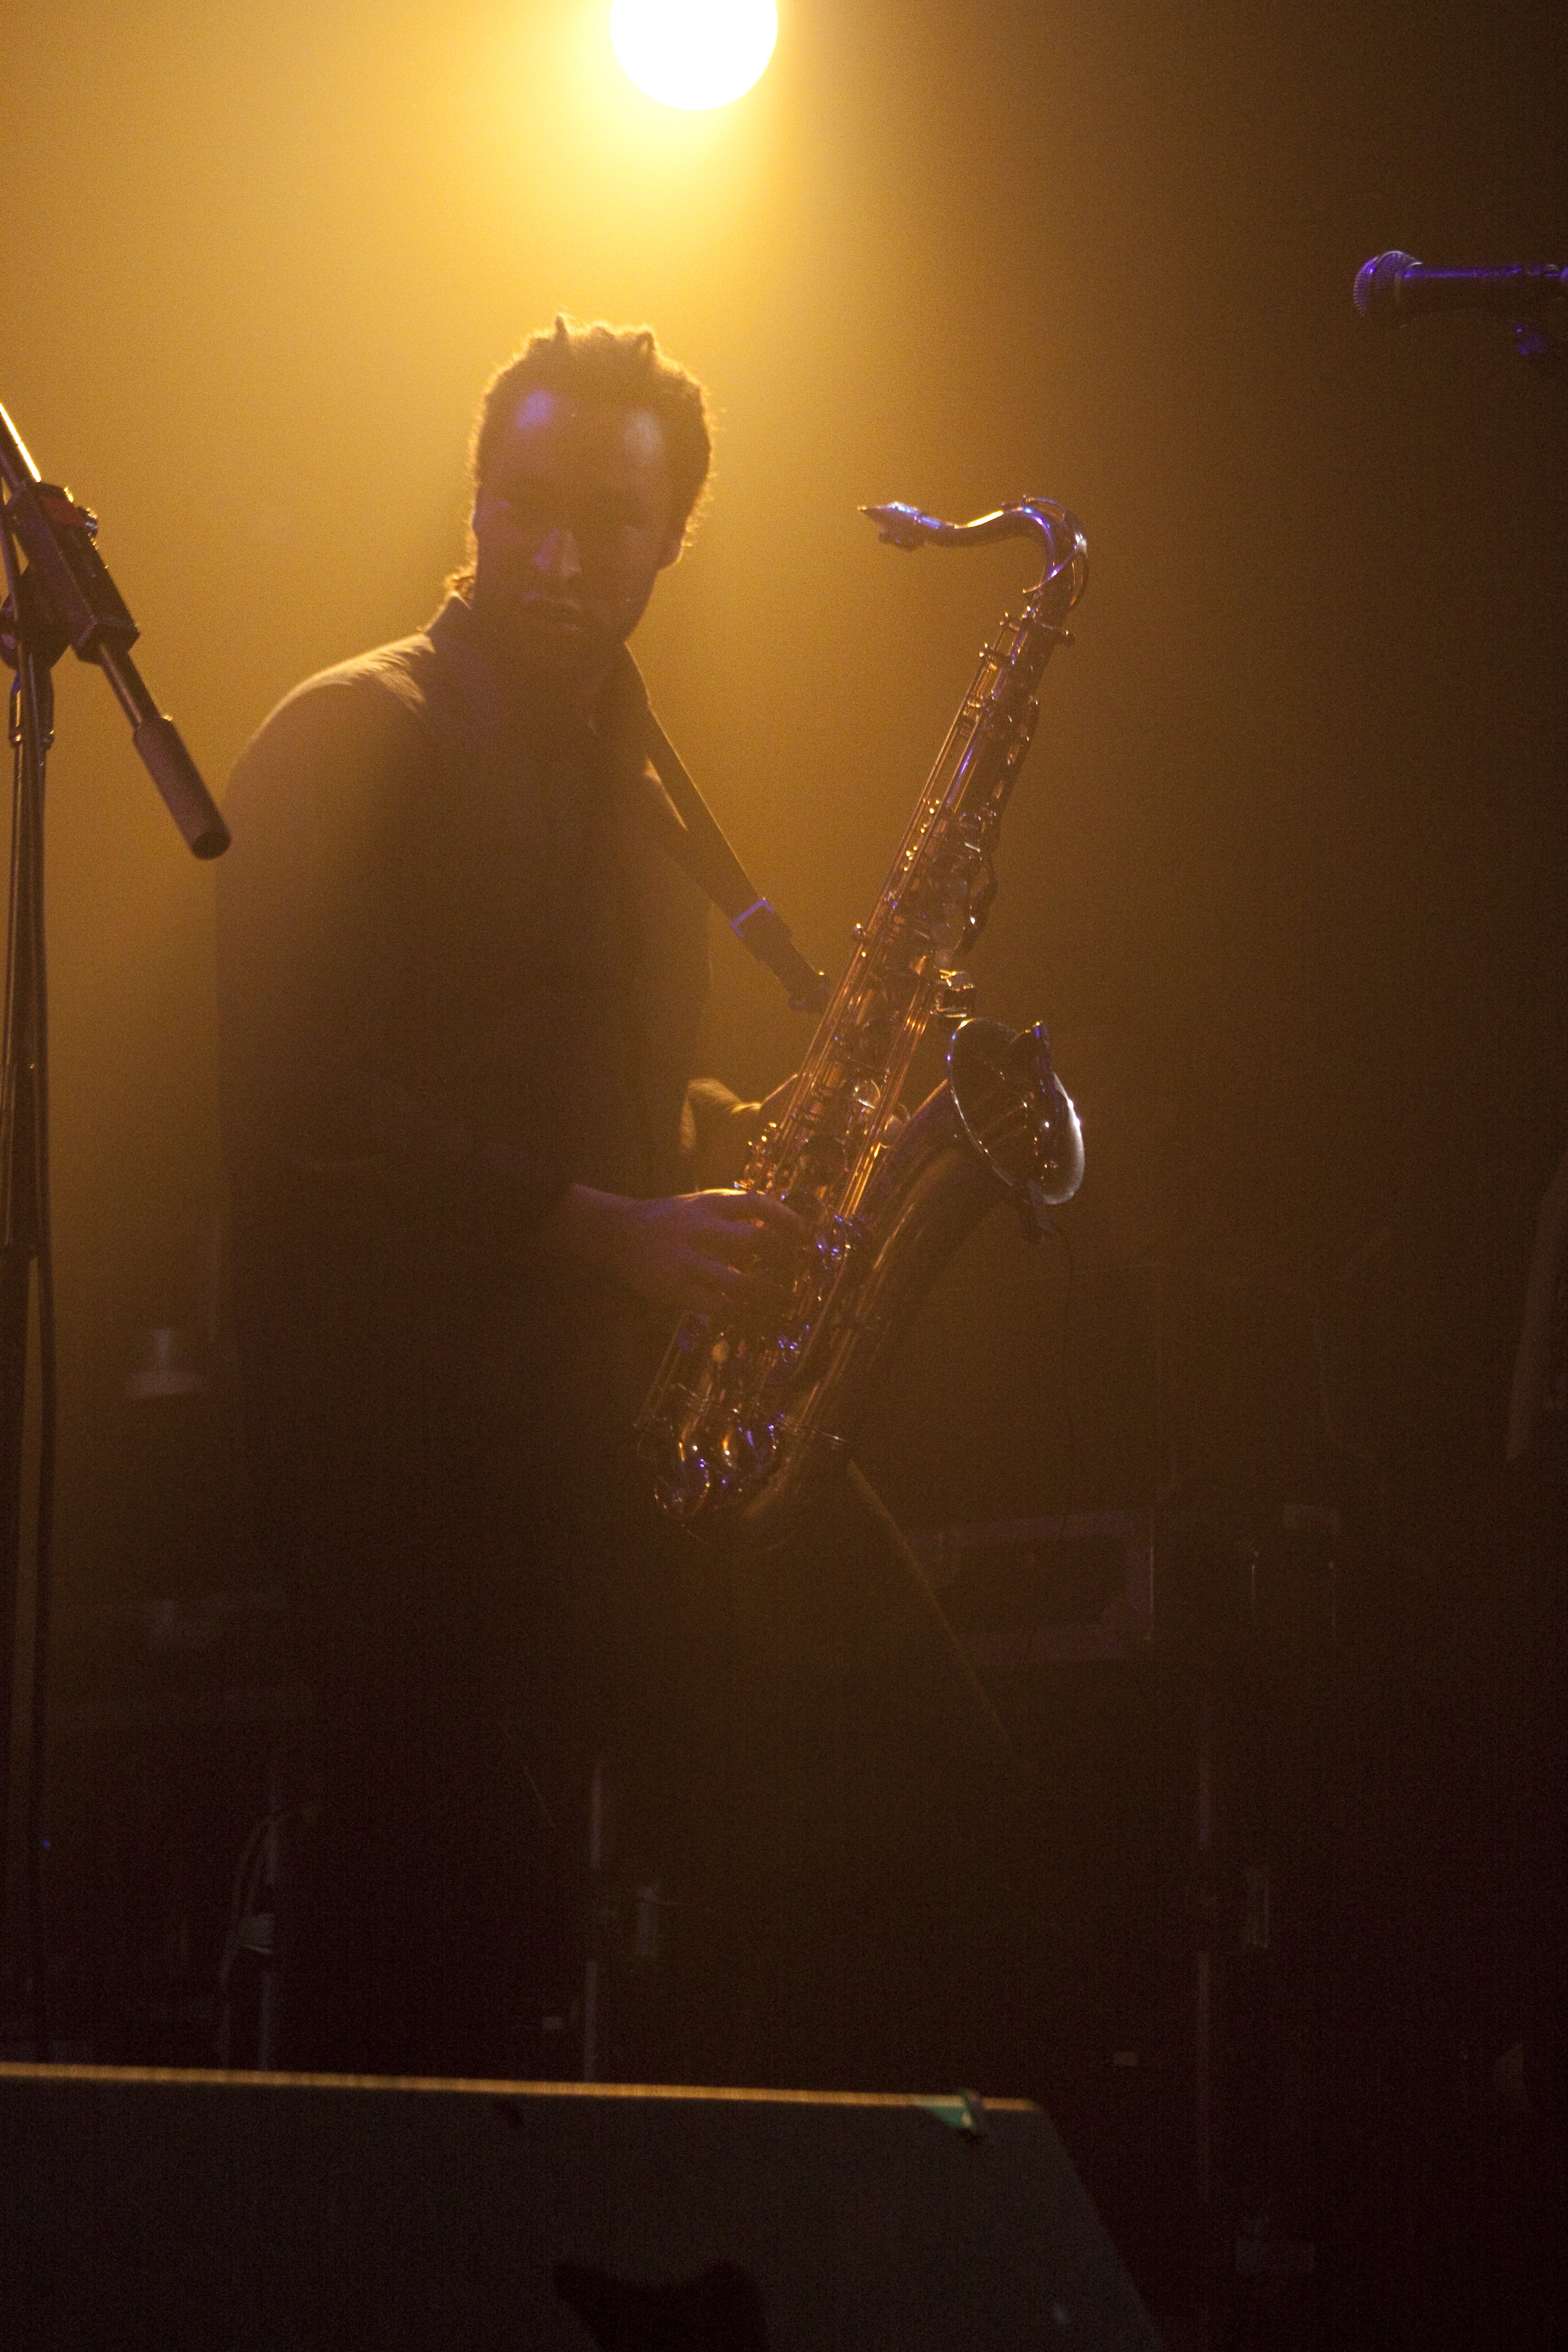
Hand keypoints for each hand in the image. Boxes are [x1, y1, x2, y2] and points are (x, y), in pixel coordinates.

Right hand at [544, 1184, 809, 1317]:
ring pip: (742, 1283)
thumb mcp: (701, 1203)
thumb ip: (733, 1211)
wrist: (619, 1232)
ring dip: (770, 1294)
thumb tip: (781, 1223)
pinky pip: (718, 1307)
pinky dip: (741, 1314)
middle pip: (757, 1242)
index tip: (804, 1233)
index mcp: (710, 1204)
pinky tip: (753, 1316)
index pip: (757, 1203)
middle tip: (795, 1267)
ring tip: (784, 1300)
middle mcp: (702, 1230)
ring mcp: (689, 1261)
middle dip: (783, 1257)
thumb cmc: (671, 1219)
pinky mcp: (677, 1289)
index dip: (787, 1218)